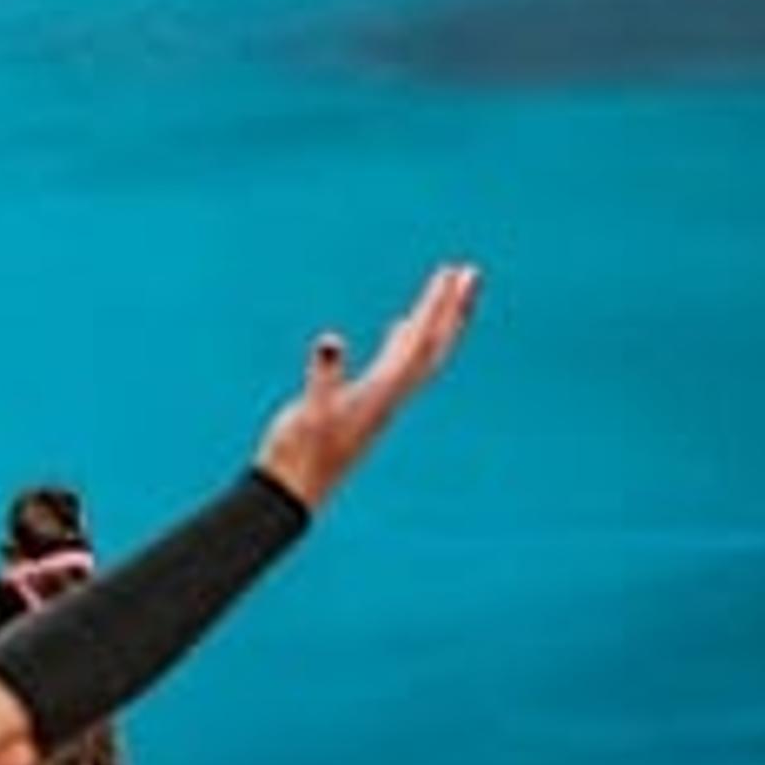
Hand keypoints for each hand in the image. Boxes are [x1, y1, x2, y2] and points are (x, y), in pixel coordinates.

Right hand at [253, 263, 481, 509]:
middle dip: (453, 310)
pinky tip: (400, 326)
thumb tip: (330, 342)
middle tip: (471, 273)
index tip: (452, 273)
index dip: (435, 307)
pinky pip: (397, 363)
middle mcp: (391, 395)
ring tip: (448, 291)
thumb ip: (322, 377)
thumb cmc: (299, 453)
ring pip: (419, 353)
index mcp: (383, 392)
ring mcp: (380, 399)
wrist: (293, 491)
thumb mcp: (308, 412)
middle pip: (433, 347)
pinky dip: (405, 339)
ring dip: (435, 320)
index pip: (418, 343)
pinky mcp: (365, 403)